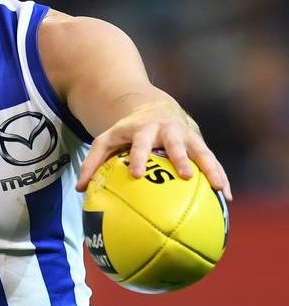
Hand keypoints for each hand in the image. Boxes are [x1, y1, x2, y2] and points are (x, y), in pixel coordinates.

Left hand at [76, 101, 231, 200]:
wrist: (154, 108)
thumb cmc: (126, 132)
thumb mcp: (106, 141)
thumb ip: (92, 163)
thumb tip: (80, 190)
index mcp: (142, 129)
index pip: (140, 142)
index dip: (139, 156)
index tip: (137, 174)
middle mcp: (166, 130)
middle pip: (174, 143)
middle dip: (180, 158)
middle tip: (184, 176)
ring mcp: (186, 136)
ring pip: (201, 151)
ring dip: (209, 168)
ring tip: (217, 188)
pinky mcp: (198, 143)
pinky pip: (212, 161)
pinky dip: (220, 176)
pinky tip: (226, 197)